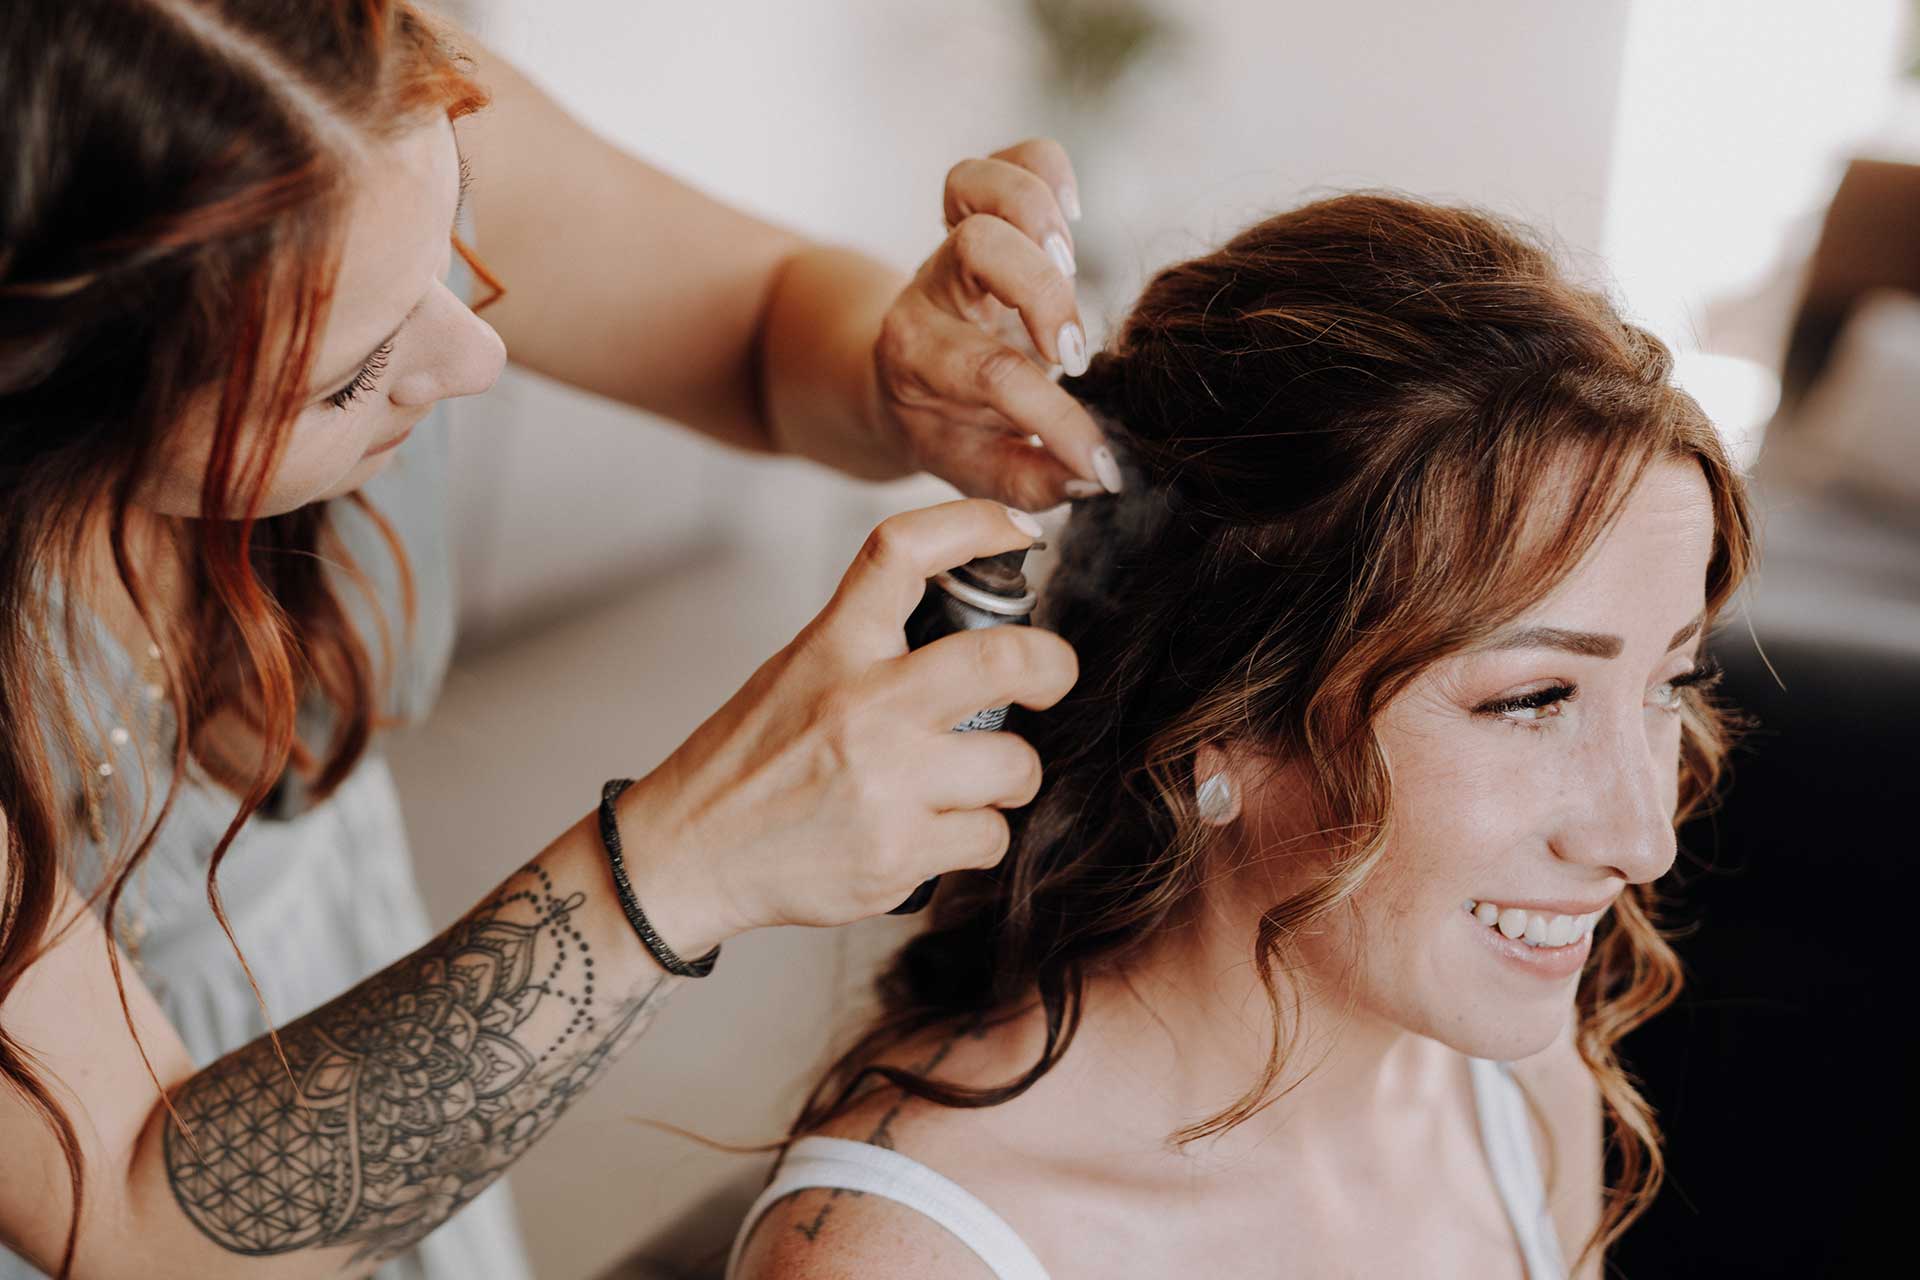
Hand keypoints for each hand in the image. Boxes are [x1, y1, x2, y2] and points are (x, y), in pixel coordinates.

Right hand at [619, 499, 1079, 949]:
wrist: (689, 854)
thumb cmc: (749, 761)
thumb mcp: (798, 669)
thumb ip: (874, 644)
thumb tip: (975, 627)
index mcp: (835, 647)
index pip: (904, 551)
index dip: (976, 523)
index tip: (1019, 530)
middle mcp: (863, 707)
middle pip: (1003, 661)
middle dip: (1052, 667)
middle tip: (1053, 676)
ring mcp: (884, 783)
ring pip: (1013, 765)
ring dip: (1009, 776)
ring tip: (970, 782)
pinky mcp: (898, 855)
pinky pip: (990, 836)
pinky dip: (977, 836)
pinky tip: (934, 833)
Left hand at [873, 138, 1121, 511]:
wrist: (894, 383)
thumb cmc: (946, 426)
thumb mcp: (975, 467)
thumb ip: (1031, 478)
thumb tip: (1095, 475)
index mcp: (919, 360)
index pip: (995, 375)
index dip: (1058, 421)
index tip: (1103, 462)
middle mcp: (929, 293)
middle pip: (978, 250)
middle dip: (1044, 291)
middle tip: (1073, 351)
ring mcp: (949, 244)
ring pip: (976, 185)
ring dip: (1039, 216)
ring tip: (1071, 265)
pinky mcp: (975, 211)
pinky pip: (1005, 159)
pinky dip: (1044, 170)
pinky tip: (1072, 213)